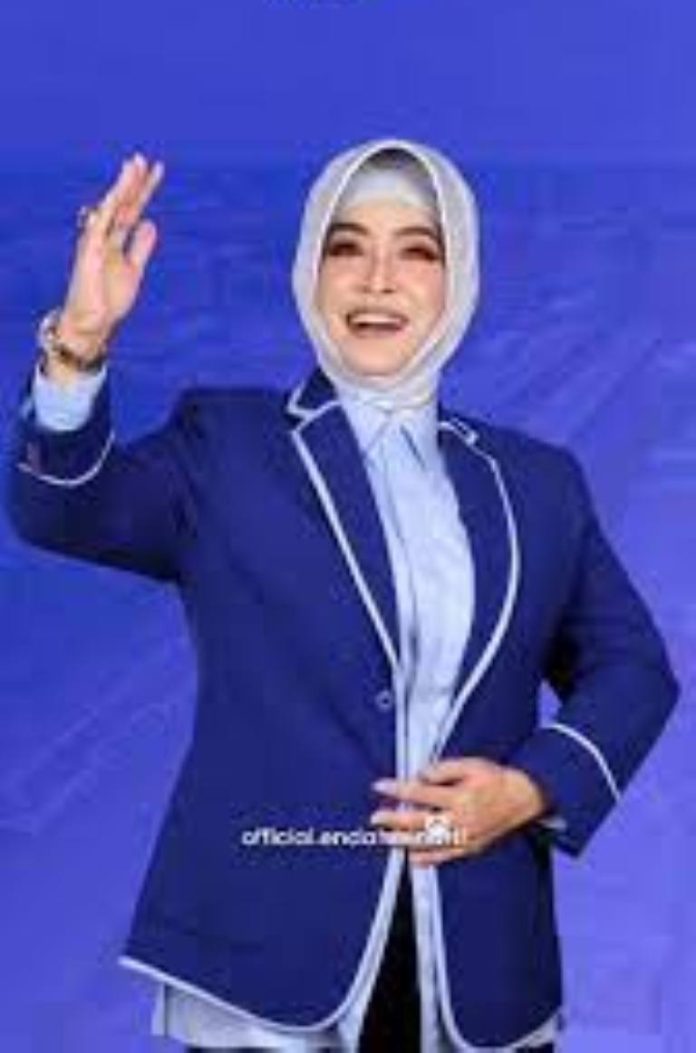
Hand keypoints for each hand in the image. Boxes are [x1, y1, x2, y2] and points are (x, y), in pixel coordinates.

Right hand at [57, 152, 164, 362]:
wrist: (92, 324)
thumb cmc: (109, 300)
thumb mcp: (133, 270)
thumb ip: (141, 248)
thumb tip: (150, 222)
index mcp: (116, 241)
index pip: (133, 210)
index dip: (144, 191)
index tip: (157, 171)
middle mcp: (105, 237)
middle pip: (123, 204)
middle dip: (133, 183)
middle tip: (144, 159)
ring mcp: (95, 242)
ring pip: (110, 208)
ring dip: (121, 188)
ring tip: (132, 166)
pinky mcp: (88, 252)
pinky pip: (97, 226)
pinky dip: (106, 210)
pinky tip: (116, 194)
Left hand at [369, 757, 549, 866]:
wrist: (521, 798)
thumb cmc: (494, 778)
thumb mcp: (470, 765)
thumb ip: (443, 769)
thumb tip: (419, 776)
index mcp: (459, 797)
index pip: (420, 793)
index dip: (398, 789)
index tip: (380, 786)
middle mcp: (460, 821)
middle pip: (420, 822)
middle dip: (394, 820)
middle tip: (375, 818)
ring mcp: (464, 838)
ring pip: (429, 843)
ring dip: (405, 841)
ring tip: (386, 838)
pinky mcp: (469, 848)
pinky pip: (444, 857)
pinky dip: (426, 859)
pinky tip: (411, 858)